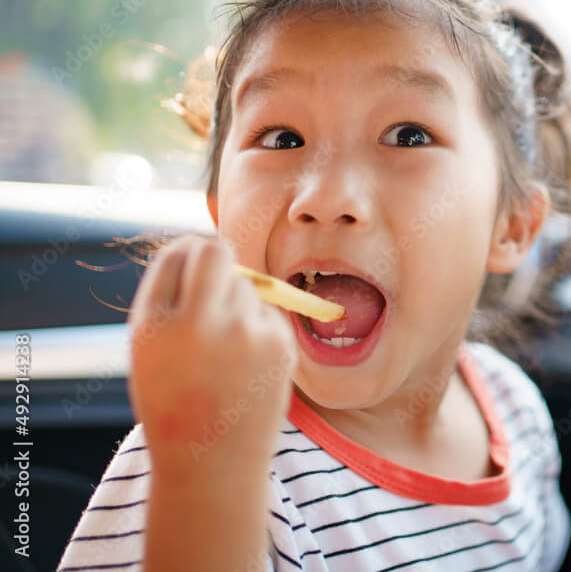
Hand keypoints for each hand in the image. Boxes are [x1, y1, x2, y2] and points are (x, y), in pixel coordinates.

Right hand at [126, 234, 297, 480]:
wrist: (213, 463)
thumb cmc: (176, 401)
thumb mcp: (152, 349)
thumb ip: (172, 297)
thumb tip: (207, 245)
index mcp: (155, 324)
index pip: (177, 254)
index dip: (187, 252)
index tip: (191, 259)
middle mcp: (199, 322)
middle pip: (217, 252)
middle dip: (217, 256)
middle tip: (216, 271)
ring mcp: (244, 332)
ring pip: (246, 285)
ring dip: (236, 302)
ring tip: (224, 351)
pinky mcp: (279, 344)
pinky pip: (268, 313)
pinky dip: (258, 328)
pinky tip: (246, 366)